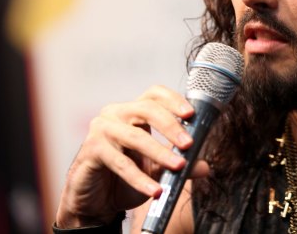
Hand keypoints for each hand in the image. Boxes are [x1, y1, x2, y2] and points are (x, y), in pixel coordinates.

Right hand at [54, 85, 209, 227]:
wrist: (95, 202)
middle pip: (147, 109)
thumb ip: (180, 166)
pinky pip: (120, 163)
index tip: (191, 114)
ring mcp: (102, 129)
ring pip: (135, 137)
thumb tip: (204, 167)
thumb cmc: (124, 179)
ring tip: (178, 166)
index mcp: (133, 111)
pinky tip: (155, 190)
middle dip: (171, 126)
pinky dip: (140, 178)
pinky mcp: (92, 149)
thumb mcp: (157, 171)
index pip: (155, 94)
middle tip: (189, 144)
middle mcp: (116, 113)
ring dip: (160, 153)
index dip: (173, 100)